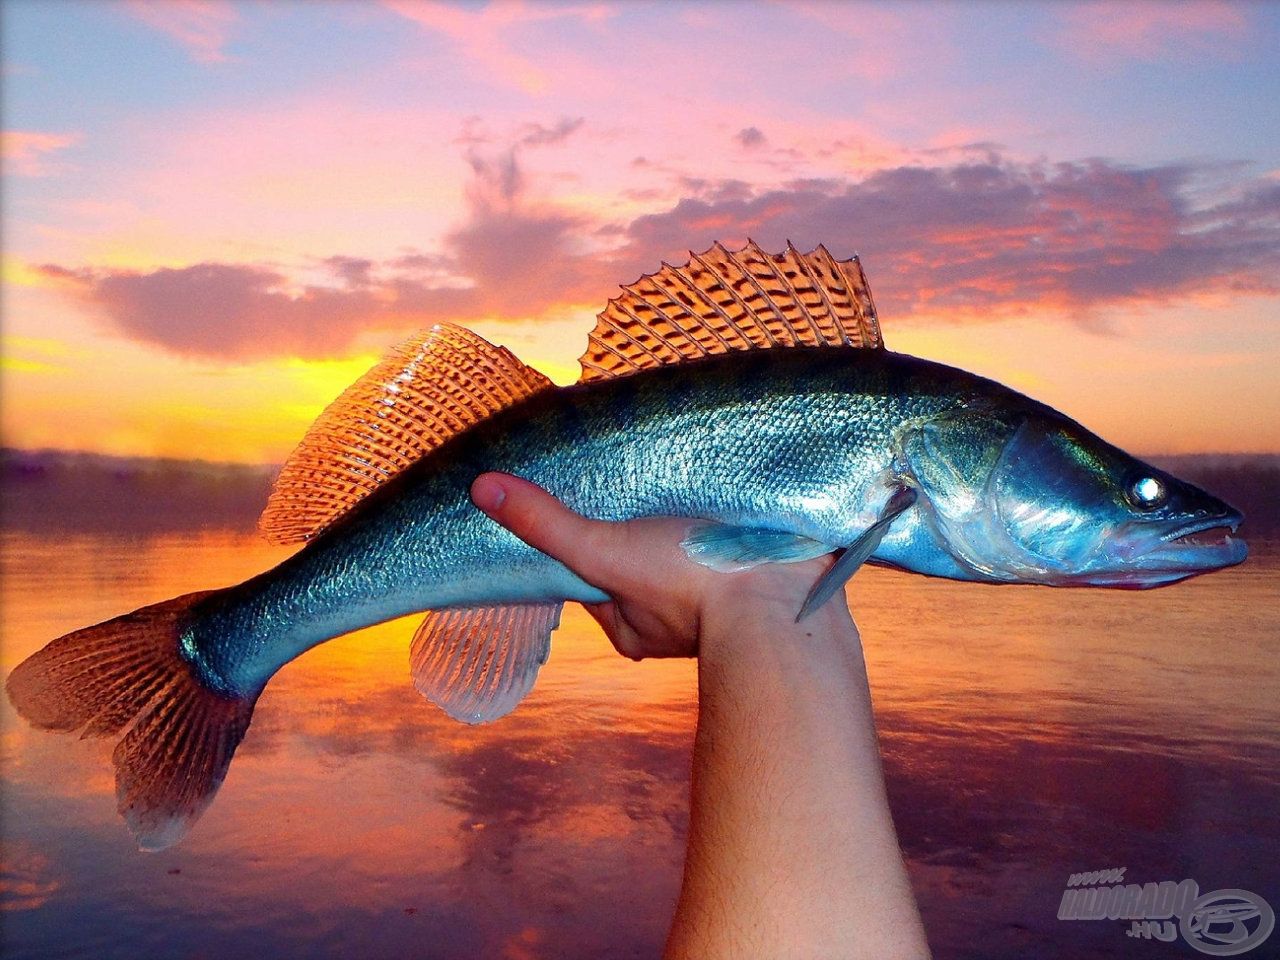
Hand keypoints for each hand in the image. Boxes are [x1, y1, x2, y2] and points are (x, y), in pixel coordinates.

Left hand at [469, 472, 838, 660]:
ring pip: (692, 555)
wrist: (783, 607)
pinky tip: (731, 494)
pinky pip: (735, 547)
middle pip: (642, 562)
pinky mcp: (760, 578)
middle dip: (644, 528)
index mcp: (630, 624)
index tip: (590, 496)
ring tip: (687, 482)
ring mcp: (722, 601)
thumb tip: (483, 490)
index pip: (593, 572)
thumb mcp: (605, 551)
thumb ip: (549, 524)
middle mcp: (671, 622)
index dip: (587, 534)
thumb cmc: (689, 586)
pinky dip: (731, 523)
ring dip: (692, 524)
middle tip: (641, 481)